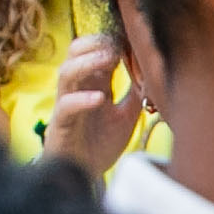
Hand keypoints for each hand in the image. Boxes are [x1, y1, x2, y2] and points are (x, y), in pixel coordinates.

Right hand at [46, 31, 144, 175]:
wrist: (84, 175)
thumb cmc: (101, 143)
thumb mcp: (127, 115)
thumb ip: (137, 94)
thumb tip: (154, 73)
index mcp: (94, 83)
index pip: (96, 50)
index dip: (112, 41)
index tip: (131, 37)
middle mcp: (78, 89)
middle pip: (75, 51)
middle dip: (95, 43)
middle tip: (117, 44)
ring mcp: (67, 104)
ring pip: (66, 72)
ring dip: (87, 62)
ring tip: (108, 58)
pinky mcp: (60, 125)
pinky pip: (65, 106)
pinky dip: (81, 99)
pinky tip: (99, 98)